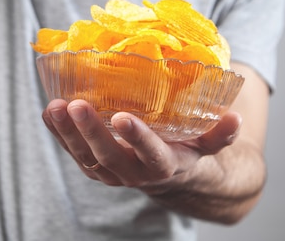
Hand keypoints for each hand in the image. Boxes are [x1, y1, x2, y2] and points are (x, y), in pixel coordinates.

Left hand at [42, 99, 240, 190]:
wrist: (171, 178)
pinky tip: (49, 111)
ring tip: (55, 107)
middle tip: (76, 105)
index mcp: (165, 165)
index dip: (139, 138)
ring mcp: (111, 172)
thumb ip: (219, 133)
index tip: (124, 117)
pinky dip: (59, 134)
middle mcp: (134, 174)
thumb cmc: (190, 152)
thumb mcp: (209, 145)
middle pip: (110, 156)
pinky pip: (74, 152)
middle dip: (91, 132)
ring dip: (67, 133)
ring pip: (85, 157)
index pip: (152, 154)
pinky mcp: (95, 167)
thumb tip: (236, 116)